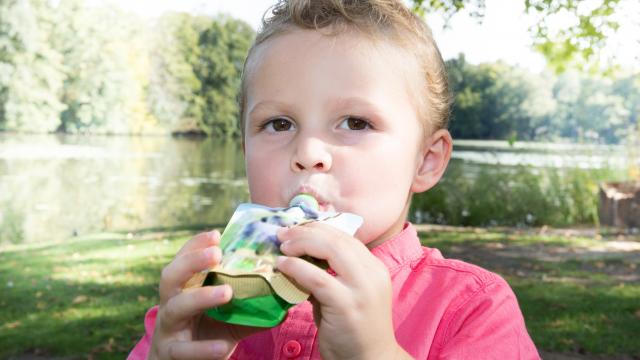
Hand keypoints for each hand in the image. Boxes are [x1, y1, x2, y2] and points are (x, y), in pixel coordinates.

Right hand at [149, 231, 261, 359]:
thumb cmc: (208, 335)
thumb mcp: (230, 317)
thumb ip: (252, 305)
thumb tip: (285, 293)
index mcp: (183, 289)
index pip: (184, 260)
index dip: (196, 245)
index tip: (216, 234)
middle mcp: (170, 304)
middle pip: (171, 276)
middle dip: (192, 261)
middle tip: (216, 254)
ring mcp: (167, 329)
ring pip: (177, 308)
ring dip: (201, 297)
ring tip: (227, 292)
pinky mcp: (171, 354)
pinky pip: (184, 351)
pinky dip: (203, 349)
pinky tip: (223, 346)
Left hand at [276, 223, 410, 359]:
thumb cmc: (354, 331)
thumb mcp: (345, 295)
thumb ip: (328, 276)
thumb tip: (298, 259)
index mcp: (374, 267)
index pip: (345, 236)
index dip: (318, 228)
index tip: (296, 229)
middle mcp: (372, 273)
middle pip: (338, 238)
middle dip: (307, 231)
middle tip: (283, 233)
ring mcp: (362, 288)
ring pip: (330, 249)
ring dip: (301, 243)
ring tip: (282, 246)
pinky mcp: (347, 305)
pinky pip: (318, 278)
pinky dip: (297, 267)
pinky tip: (282, 265)